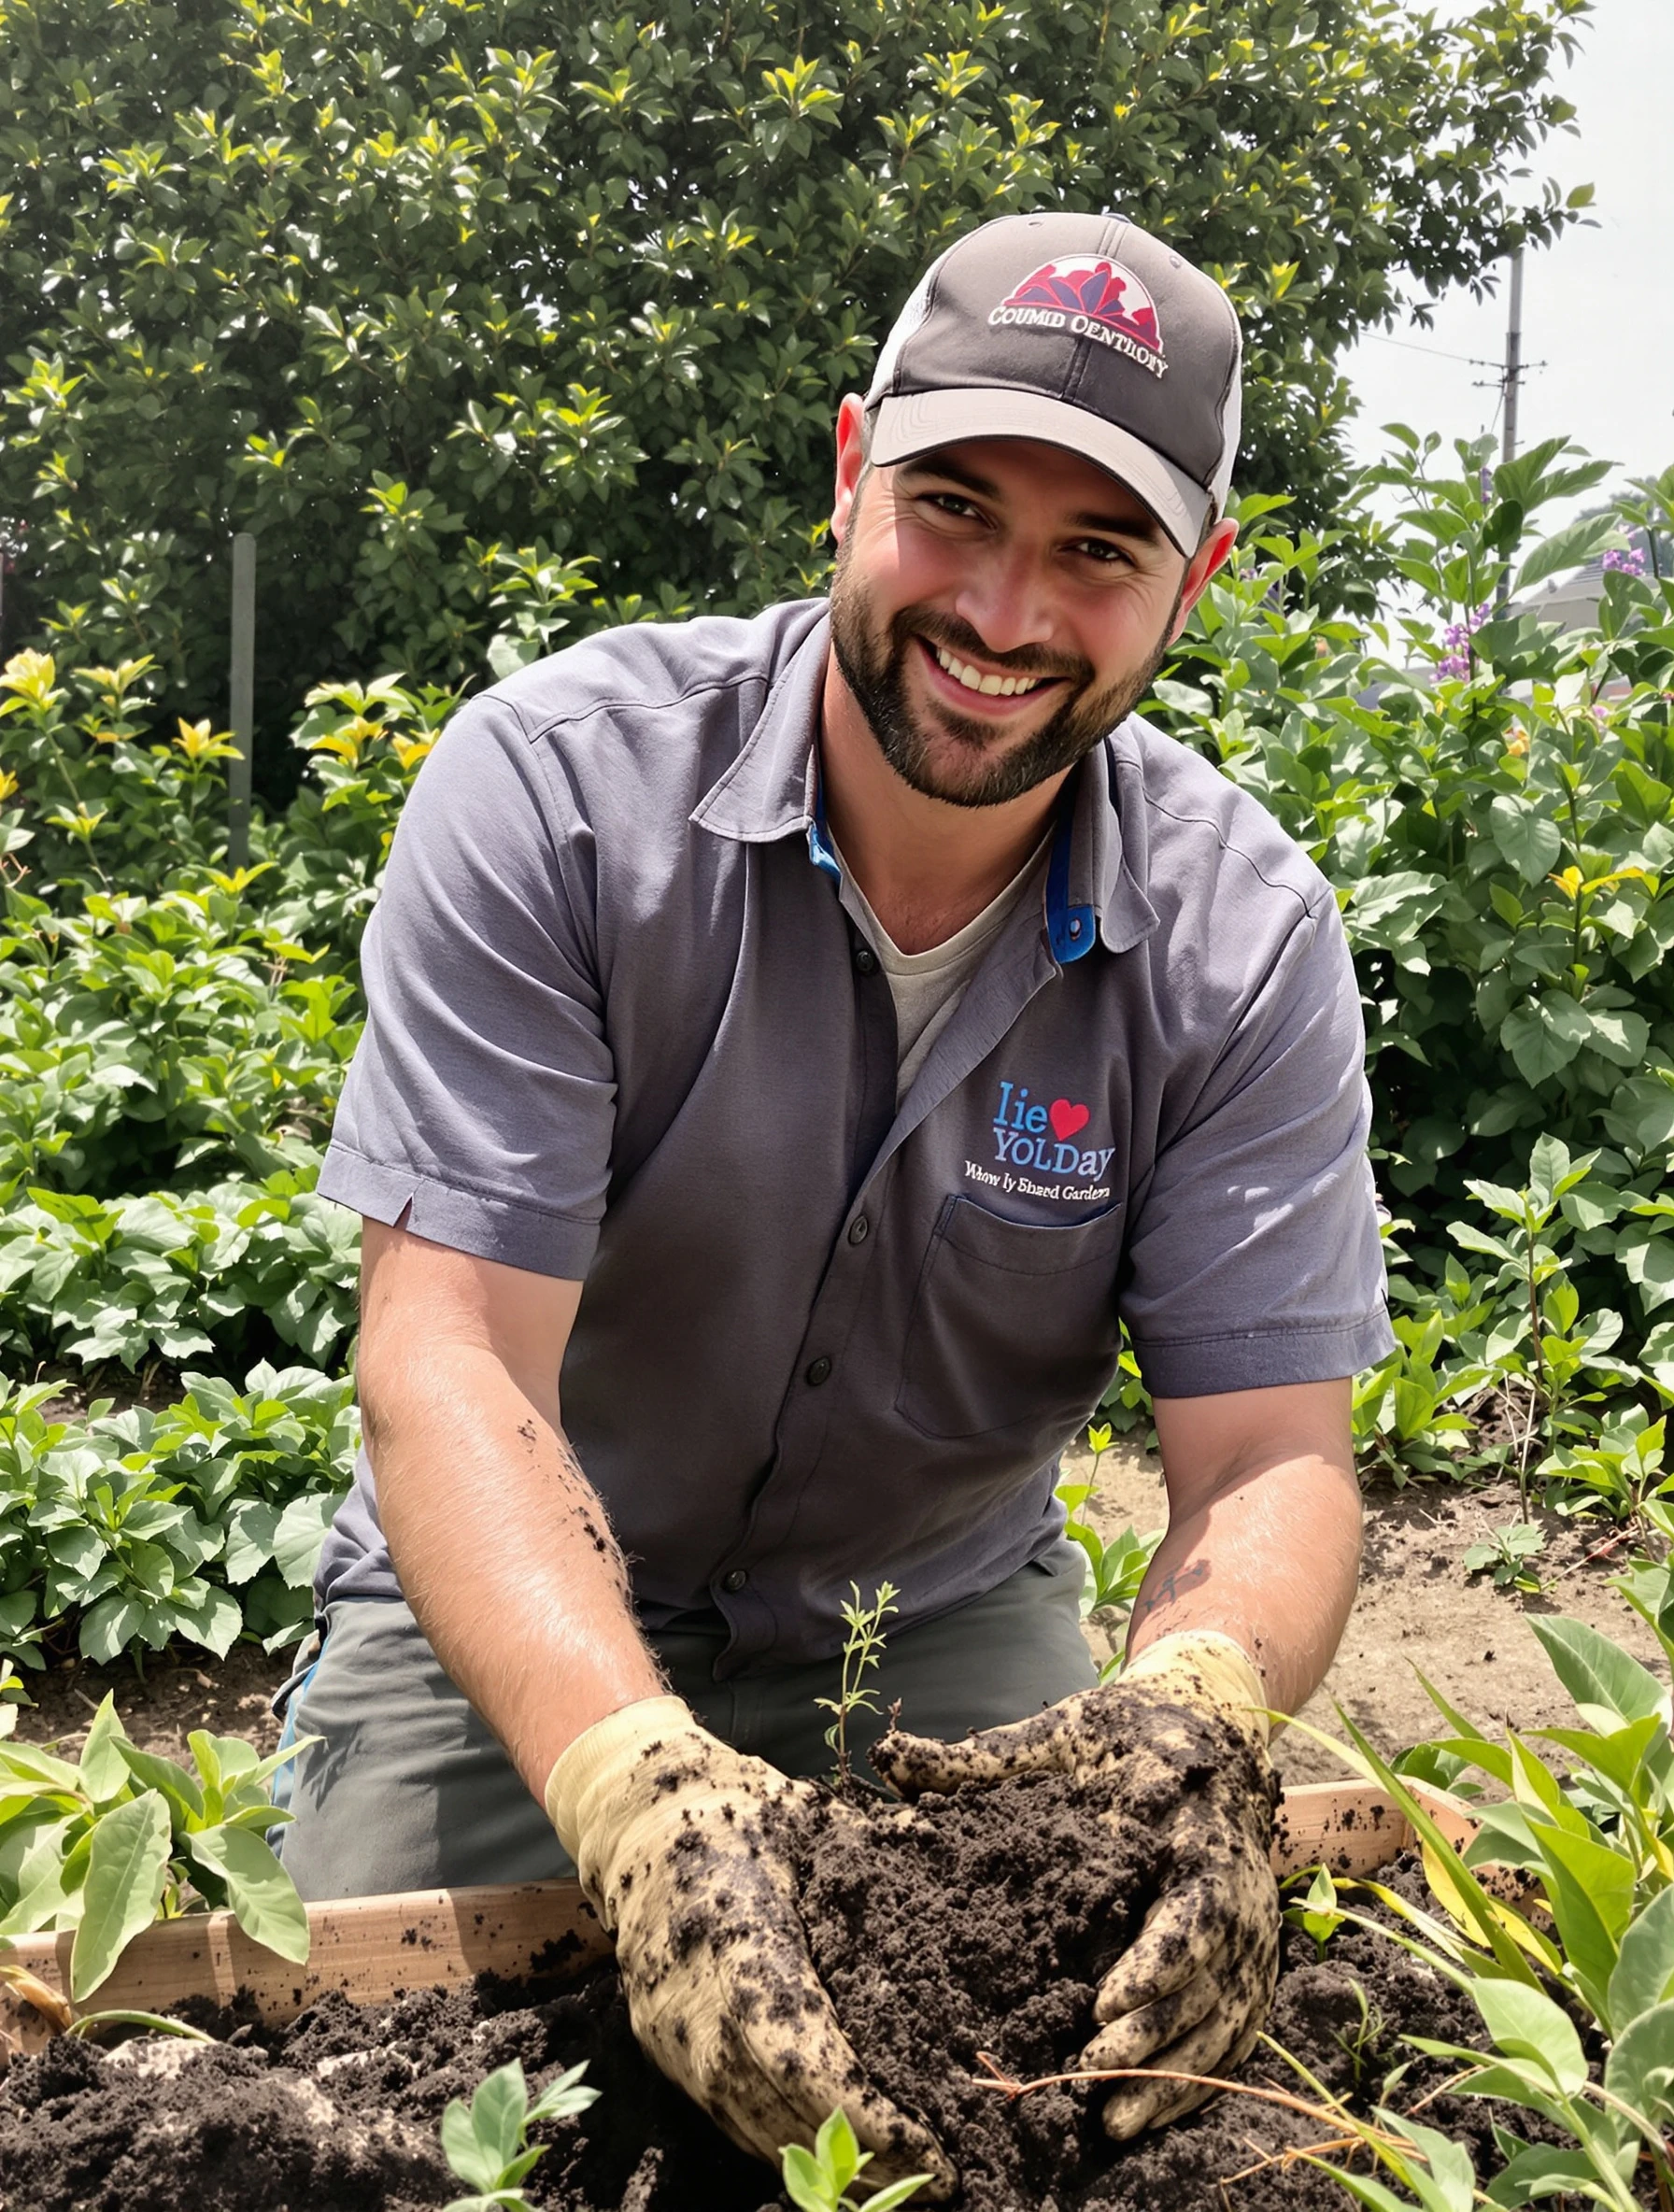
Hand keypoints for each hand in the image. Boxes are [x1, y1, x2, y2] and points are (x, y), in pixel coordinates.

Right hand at [545, 1696, 953, 2196]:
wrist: (634, 1821)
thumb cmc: (734, 1814)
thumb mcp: (805, 1814)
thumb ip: (873, 1839)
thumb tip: (939, 1840)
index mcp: (736, 1942)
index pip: (801, 2059)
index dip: (864, 2116)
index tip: (929, 2147)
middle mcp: (694, 2006)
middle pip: (780, 2116)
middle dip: (861, 2162)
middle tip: (939, 2182)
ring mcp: (671, 2038)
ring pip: (753, 2132)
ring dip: (827, 2167)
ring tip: (902, 2181)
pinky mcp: (663, 2051)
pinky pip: (729, 2118)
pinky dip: (786, 2145)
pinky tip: (838, 2156)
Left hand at [872, 1631, 1278, 2138]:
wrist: (1212, 1731)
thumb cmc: (1128, 1735)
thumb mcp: (1062, 1733)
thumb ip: (984, 1756)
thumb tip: (889, 1759)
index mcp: (1196, 1838)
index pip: (1192, 1914)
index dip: (1155, 1966)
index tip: (1101, 2006)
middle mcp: (1236, 1895)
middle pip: (1207, 1986)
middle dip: (1149, 2040)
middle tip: (1084, 2076)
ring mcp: (1250, 1937)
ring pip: (1222, 2024)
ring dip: (1171, 2079)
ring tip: (1107, 2120)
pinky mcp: (1249, 1965)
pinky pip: (1232, 2036)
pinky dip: (1194, 2081)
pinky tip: (1143, 2113)